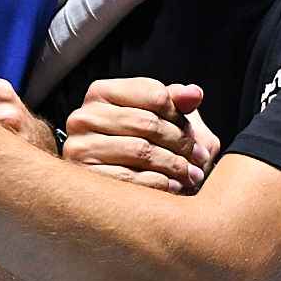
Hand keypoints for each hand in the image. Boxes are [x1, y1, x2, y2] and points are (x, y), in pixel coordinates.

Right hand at [62, 79, 219, 193]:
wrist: (103, 188)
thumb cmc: (134, 143)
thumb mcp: (155, 118)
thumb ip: (175, 101)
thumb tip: (195, 93)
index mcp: (100, 93)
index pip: (153, 94)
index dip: (179, 114)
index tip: (193, 132)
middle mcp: (83, 117)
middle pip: (147, 122)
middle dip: (180, 141)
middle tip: (200, 157)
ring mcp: (80, 147)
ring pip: (140, 151)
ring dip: (174, 165)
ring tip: (191, 174)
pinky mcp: (84, 176)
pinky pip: (129, 179)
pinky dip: (158, 184)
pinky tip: (174, 187)